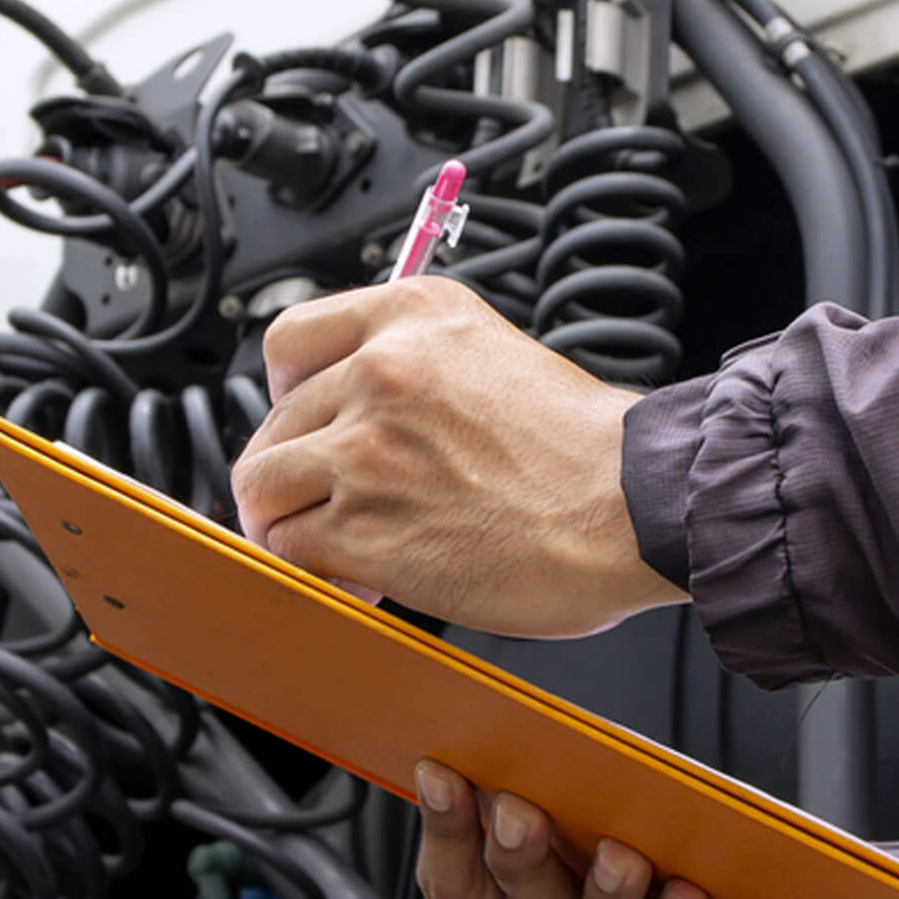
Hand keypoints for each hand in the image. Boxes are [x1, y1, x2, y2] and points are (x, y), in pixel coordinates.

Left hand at [232, 279, 686, 637]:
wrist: (634, 506)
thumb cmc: (586, 450)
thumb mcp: (495, 356)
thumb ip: (422, 370)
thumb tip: (367, 412)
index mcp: (413, 317)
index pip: (288, 341)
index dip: (283, 392)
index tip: (299, 423)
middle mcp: (379, 371)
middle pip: (273, 424)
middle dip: (293, 474)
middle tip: (329, 509)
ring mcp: (364, 449)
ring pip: (264, 487)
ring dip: (289, 525)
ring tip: (337, 550)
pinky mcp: (363, 527)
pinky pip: (290, 550)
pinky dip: (312, 572)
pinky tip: (360, 581)